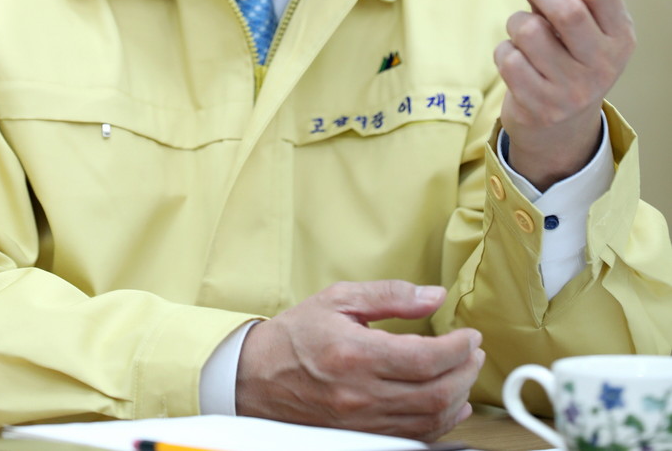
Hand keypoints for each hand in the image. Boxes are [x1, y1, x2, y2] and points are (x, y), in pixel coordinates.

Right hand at [235, 280, 483, 440]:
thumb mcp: (339, 299)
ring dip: (458, 396)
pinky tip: (451, 404)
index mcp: (356, 354)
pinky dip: (441, 423)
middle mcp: (361, 394)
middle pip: (435, 393)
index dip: (458, 348)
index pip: (425, 358)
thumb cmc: (296, 335)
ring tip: (464, 372)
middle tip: (472, 351)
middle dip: (465, 371)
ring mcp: (362, 422)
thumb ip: (390, 295)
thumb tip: (433, 296)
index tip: (469, 335)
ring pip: (429, 420)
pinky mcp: (362, 437)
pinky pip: (414, 437)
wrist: (257, 376)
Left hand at [495, 0, 635, 188]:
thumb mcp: (575, 28)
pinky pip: (508, 58)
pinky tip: (515, 60)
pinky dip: (504, 50)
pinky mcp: (541, 106)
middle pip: (567, 9)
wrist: (560, 129)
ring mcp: (573, 89)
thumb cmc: (566, 59)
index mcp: (620, 37)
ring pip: (529, 31)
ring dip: (515, 21)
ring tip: (521, 32)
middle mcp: (603, 64)